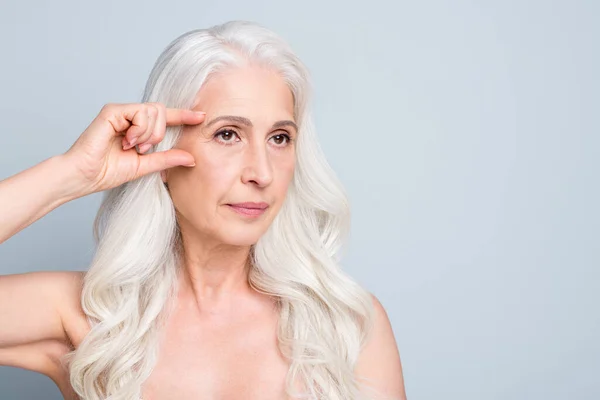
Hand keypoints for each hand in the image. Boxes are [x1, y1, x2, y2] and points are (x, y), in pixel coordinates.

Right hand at [62, 102, 204, 195]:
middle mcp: (130, 116)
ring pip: (153, 111)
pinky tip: (127, 141)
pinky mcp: (112, 111)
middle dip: (159, 133)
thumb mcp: (145, 166)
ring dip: (148, 133)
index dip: (184, 116)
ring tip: (132, 146)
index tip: (202, 116)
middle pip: (162, 111)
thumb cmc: (108, 172)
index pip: (165, 117)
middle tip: (143, 149)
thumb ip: (167, 159)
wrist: (86, 176)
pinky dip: (139, 129)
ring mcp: (121, 112)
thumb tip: (191, 157)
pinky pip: (139, 112)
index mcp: (139, 128)